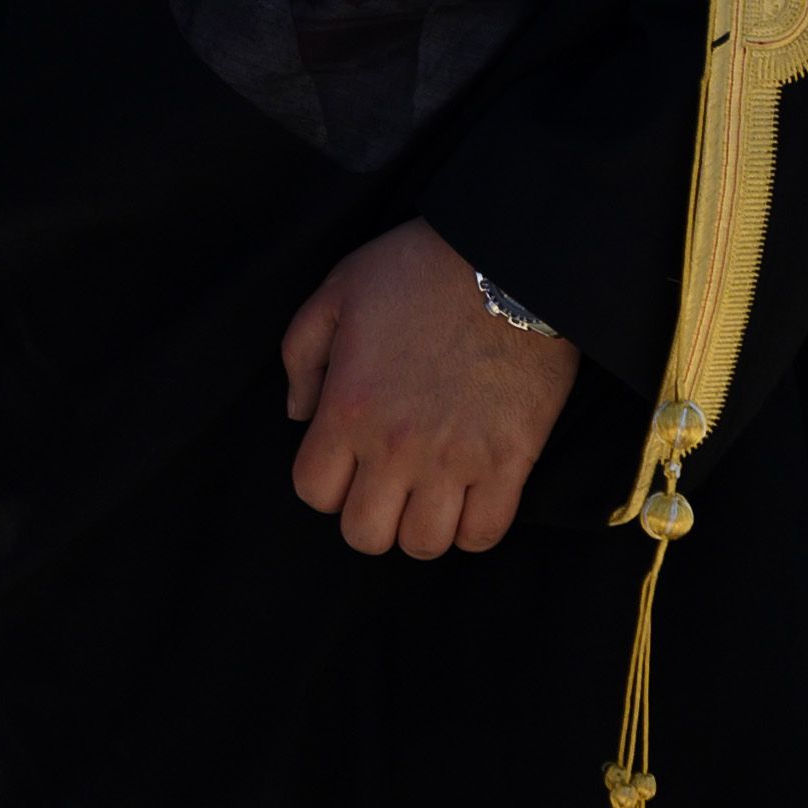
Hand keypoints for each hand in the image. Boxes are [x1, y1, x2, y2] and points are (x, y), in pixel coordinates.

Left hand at [281, 216, 578, 556]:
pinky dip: (473, 528)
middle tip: (383, 485)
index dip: (322, 482)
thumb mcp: (336, 292)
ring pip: (424, 545)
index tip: (342, 461)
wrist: (508, 263)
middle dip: (368, 516)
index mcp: (347, 407)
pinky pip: (485, 534)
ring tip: (427, 494)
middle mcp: (396, 446)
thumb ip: (301, 356)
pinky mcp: (510, 463)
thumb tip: (297, 414)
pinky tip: (468, 499)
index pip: (313, 491)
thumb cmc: (417, 271)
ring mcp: (456, 460)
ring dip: (420, 526)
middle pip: (365, 535)